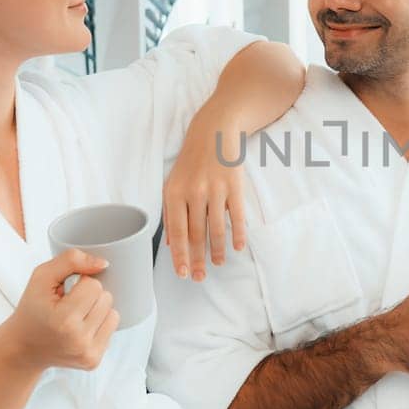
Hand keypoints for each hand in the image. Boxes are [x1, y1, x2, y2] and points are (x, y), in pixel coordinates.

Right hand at [0, 249, 120, 371]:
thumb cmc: (32, 310)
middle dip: (89, 296)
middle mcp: (78, 340)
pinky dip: (98, 324)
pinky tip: (79, 329)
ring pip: (113, 313)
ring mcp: (87, 353)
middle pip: (106, 298)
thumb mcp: (41, 276)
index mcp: (64, 320)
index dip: (79, 284)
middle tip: (67, 306)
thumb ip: (71, 260)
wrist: (22, 348)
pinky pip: (112, 328)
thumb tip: (103, 264)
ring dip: (96, 310)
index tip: (64, 294)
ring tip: (74, 317)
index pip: (94, 286)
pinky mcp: (93, 360)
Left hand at [164, 115, 246, 281]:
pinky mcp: (234, 185)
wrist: (213, 132)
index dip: (179, 255)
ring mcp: (215, 189)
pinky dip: (238, 233)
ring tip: (218, 263)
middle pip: (196, 234)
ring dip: (217, 250)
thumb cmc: (191, 162)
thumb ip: (171, 214)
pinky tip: (238, 247)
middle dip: (197, 259)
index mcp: (174, 194)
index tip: (182, 274)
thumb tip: (170, 243)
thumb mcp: (173, 184)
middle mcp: (193, 193)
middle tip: (199, 277)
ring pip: (216, 228)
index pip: (177, 232)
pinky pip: (236, 215)